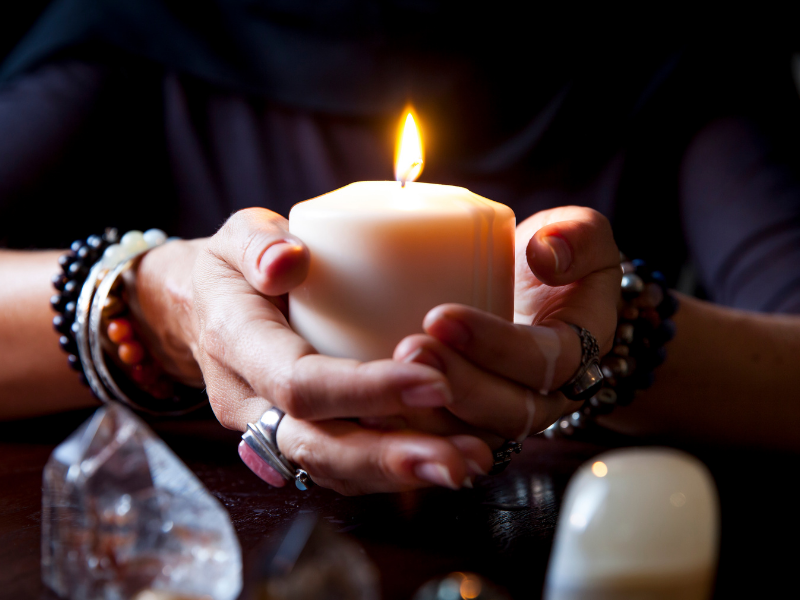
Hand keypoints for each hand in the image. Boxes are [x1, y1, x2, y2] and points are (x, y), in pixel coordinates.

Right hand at [133, 208, 491, 493]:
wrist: (202, 312)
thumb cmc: (230, 270)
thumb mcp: (235, 237)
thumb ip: (259, 243)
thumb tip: (289, 260)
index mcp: (236, 344)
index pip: (299, 382)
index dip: (364, 390)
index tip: (432, 381)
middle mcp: (249, 402)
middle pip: (318, 447)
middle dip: (392, 457)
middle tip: (461, 459)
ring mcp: (268, 430)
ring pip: (333, 470)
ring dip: (402, 475)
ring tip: (469, 465)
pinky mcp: (293, 440)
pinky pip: (341, 468)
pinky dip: (393, 472)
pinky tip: (445, 458)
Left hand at [393, 206, 620, 441]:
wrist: (525, 289)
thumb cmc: (550, 258)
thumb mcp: (579, 235)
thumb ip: (578, 235)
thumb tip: (546, 252)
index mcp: (576, 353)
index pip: (545, 362)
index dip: (496, 345)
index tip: (441, 316)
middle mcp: (545, 397)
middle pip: (509, 411)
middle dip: (458, 385)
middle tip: (409, 351)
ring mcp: (504, 416)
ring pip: (473, 436)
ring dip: (430, 415)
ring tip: (385, 382)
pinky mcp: (469, 424)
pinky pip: (445, 443)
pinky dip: (410, 431)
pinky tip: (371, 410)